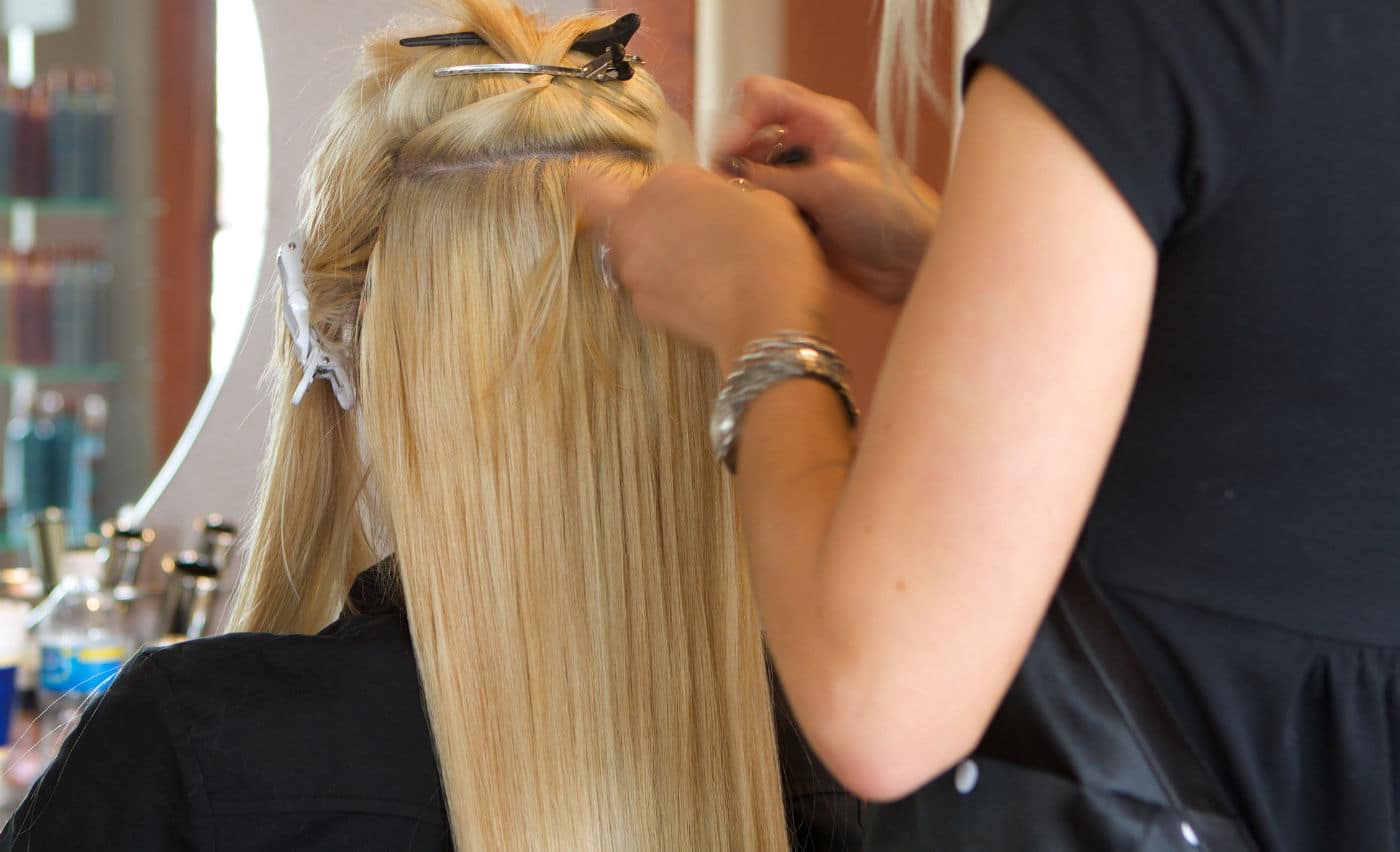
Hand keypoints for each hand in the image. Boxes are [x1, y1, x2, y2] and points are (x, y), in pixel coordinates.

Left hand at [571, 164, 830, 368]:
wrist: (769, 316)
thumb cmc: (773, 250)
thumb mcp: (763, 199)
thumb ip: (727, 193)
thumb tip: (718, 202)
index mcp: (667, 183)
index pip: (645, 173)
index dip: (659, 185)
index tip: (683, 197)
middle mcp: (635, 220)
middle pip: (597, 204)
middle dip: (621, 209)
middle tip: (664, 225)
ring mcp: (632, 267)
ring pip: (619, 249)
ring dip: (642, 251)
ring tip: (689, 266)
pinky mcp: (639, 307)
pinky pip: (641, 286)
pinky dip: (660, 287)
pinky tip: (697, 294)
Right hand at [716, 76, 939, 304]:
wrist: (912, 263)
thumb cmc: (890, 213)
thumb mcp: (829, 186)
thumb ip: (773, 178)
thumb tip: (725, 171)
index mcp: (822, 120)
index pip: (762, 96)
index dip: (739, 119)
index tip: (727, 153)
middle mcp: (807, 144)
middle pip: (749, 135)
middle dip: (733, 158)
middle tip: (727, 185)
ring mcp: (800, 180)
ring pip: (750, 173)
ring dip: (742, 190)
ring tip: (746, 210)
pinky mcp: (797, 213)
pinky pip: (760, 206)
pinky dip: (752, 214)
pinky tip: (758, 229)